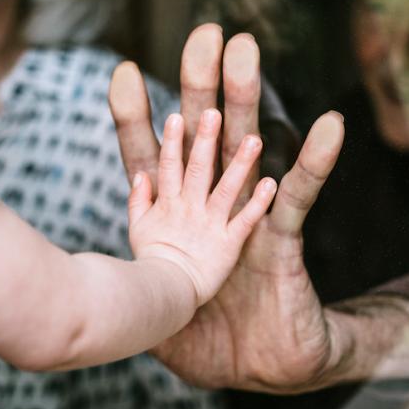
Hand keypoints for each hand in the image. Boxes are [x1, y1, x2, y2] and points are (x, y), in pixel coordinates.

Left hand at [110, 24, 345, 392]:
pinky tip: (328, 127)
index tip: (124, 73)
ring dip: (247, 103)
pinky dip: (311, 164)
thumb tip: (87, 276)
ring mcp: (245, 217)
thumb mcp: (152, 311)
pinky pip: (299, 198)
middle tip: (202, 35)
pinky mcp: (280, 240)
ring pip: (246, 151)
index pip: (151, 160)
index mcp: (174, 220)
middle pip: (201, 138)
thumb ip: (125, 286)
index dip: (137, 121)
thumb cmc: (203, 339)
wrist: (256, 365)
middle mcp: (209, 207)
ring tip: (246, 55)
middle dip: (199, 88)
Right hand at [129, 105, 276, 305]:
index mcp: (168, 203)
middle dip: (204, 140)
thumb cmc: (151, 261)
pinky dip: (258, 203)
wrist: (163, 296)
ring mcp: (210, 225)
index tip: (176, 116)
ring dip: (239, 164)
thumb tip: (139, 174)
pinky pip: (244, 221)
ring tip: (254, 140)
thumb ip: (138, 199)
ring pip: (226, 189)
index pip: (169, 166)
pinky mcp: (228, 243)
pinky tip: (271, 183)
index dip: (172, 142)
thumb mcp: (137, 228)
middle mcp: (190, 208)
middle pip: (198, 169)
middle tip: (213, 113)